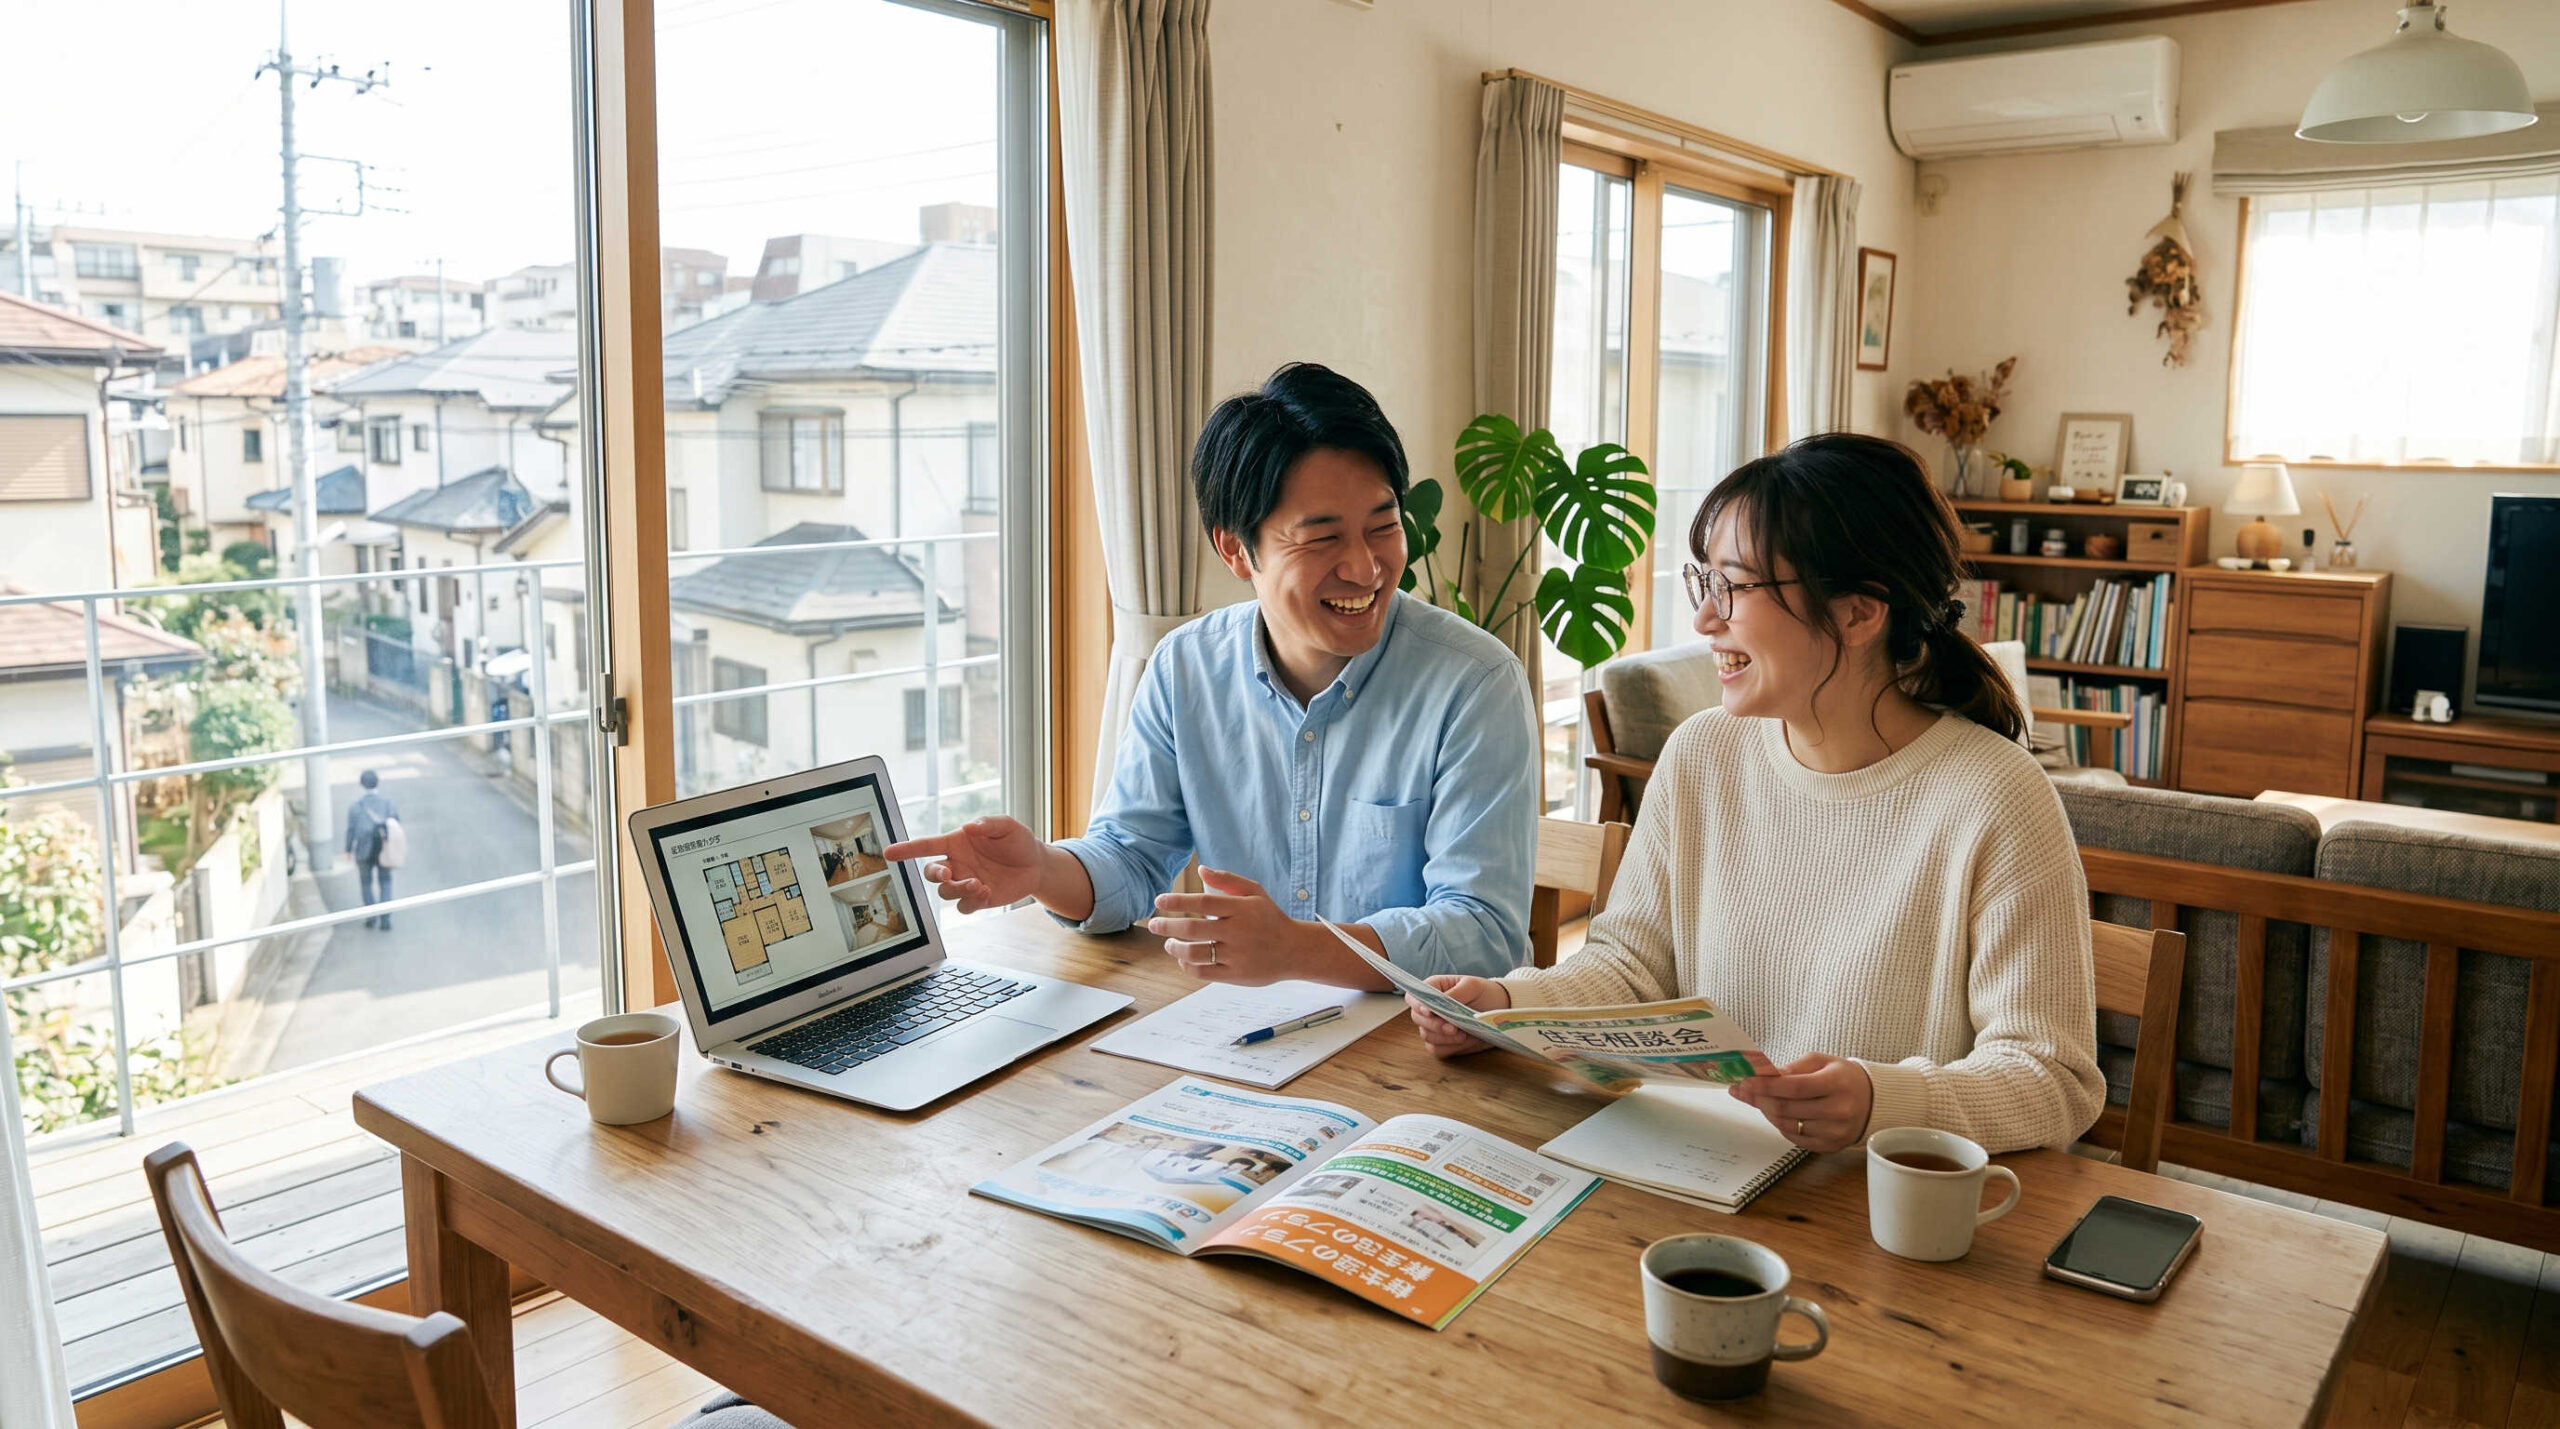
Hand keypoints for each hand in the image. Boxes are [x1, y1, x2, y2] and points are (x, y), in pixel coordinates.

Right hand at [884, 816, 1046, 913]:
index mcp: (957, 843)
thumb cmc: (1018, 841)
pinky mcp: (978, 899)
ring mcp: (966, 882)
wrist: (1037, 865)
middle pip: (930, 874)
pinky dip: (970, 902)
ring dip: (958, 889)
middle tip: (948, 873)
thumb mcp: (1007, 826)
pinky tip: (987, 892)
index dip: (907, 849)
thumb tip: (969, 827)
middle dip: (935, 875)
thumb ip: (988, 824)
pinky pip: (963, 906)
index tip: (889, 853)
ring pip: (945, 892)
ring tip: (980, 884)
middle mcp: (957, 863)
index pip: (926, 846)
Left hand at [1144, 868, 1317, 985]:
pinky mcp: (1236, 975)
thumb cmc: (1270, 918)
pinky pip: (1203, 972)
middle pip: (1193, 928)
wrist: (1295, 950)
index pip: (1202, 902)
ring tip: (1169, 943)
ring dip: (1175, 948)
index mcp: (1241, 909)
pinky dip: (1187, 966)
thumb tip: (1202, 870)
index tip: (1159, 900)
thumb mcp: (1255, 892)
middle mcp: (1238, 932)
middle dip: (1167, 926)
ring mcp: (1237, 955)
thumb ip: (1227, 880)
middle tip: (1154, 924)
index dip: (1177, 901)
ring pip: (1195, 953)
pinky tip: (1184, 959)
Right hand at [1409, 975, 1510, 1057]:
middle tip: (1453, 1028)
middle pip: (1418, 1018)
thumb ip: (1456, 993)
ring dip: (1444, 1038)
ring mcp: (1435, 1027)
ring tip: (1464, 1035)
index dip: (1418, 1004)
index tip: (1430, 1011)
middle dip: (1435, 1025)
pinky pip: (1438, 1050)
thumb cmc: (1484, 993)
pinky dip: (1451, 1047)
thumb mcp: (1473, 986)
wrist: (1499, 1009)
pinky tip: (1466, 1040)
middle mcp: (1430, 1009)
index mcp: (1433, 989)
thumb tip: (1442, 1000)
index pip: (1414, 997)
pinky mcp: (1444, 1042)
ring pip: (1427, 1036)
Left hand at [1728, 1054, 1873, 1152]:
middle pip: (1786, 1109)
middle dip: (1759, 1098)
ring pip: (1786, 1125)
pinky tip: (1776, 1112)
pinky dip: (1780, 1125)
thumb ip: (1792, 1068)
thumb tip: (1763, 1076)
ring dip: (1766, 1111)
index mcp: (1837, 1084)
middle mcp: (1838, 1111)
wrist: (1871, 1101)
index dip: (1766, 1085)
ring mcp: (1835, 1132)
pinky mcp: (1830, 1146)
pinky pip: (1794, 1138)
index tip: (1745, 1080)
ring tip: (1758, 1098)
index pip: (1794, 1087)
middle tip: (1743, 1089)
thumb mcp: (1820, 1061)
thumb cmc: (1842, 1077)